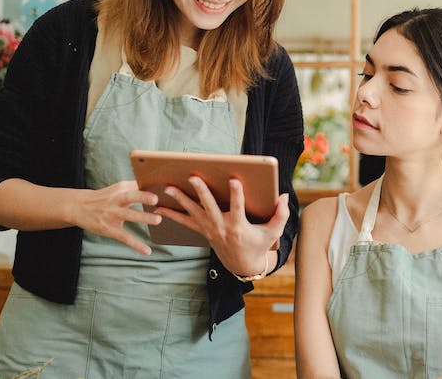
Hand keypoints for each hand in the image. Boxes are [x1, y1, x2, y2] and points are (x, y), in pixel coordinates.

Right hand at [71, 180, 159, 254]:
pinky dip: (136, 245)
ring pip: (129, 215)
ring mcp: (112, 214)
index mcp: (121, 189)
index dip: (150, 185)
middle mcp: (116, 200)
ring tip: (158, 220)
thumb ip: (136, 189)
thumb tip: (159, 188)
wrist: (79, 207)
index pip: (137, 184)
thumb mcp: (118, 189)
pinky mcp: (110, 229)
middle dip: (143, 196)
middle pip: (130, 196)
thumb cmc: (106, 198)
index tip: (165, 186)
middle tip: (156, 199)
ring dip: (143, 217)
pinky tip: (147, 251)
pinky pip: (124, 237)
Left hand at [155, 177, 288, 275]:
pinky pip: (184, 222)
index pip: (238, 207)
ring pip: (192, 213)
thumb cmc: (259, 244)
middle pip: (209, 207)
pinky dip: (170, 215)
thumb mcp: (273, 232)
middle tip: (193, 177)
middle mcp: (221, 227)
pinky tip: (157, 208)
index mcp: (239, 226)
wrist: (243, 265)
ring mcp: (209, 230)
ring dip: (180, 200)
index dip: (236, 194)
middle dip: (201, 192)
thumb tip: (284, 196)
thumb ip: (281, 214)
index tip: (234, 180)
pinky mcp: (202, 231)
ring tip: (168, 187)